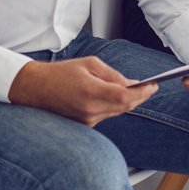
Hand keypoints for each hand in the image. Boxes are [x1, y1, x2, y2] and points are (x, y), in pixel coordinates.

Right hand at [8, 57, 155, 126]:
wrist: (35, 89)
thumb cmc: (61, 73)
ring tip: (138, 90)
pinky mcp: (84, 125)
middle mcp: (89, 110)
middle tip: (150, 87)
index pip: (125, 97)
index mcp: (90, 92)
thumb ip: (113, 75)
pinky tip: (119, 97)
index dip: (143, 93)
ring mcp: (86, 120)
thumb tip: (132, 83)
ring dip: (128, 102)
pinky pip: (106, 115)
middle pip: (125, 107)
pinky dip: (115, 106)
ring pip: (117, 112)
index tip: (153, 86)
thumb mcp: (89, 64)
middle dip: (140, 97)